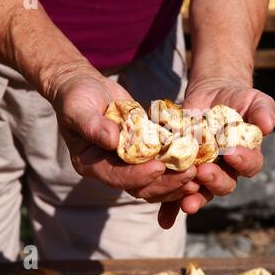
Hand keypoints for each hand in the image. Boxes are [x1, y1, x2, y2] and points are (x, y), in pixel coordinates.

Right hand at [45, 69, 197, 227]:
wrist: (87, 87)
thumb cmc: (77, 96)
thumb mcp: (79, 108)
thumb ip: (92, 125)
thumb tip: (112, 140)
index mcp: (91, 164)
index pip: (116, 177)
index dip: (138, 176)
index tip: (158, 167)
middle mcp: (110, 169)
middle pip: (140, 187)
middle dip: (165, 183)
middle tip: (189, 175)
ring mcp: (127, 163)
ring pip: (154, 182)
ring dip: (176, 181)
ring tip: (197, 174)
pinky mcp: (142, 153)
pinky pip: (160, 165)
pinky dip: (177, 166)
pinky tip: (196, 161)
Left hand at [179, 77, 274, 214]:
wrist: (212, 93)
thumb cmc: (238, 99)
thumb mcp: (255, 101)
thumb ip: (263, 111)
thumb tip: (267, 125)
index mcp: (245, 156)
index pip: (250, 165)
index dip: (243, 162)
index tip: (232, 153)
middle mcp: (225, 169)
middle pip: (224, 184)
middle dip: (214, 181)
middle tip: (203, 172)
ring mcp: (202, 170)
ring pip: (200, 192)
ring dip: (193, 199)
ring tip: (186, 201)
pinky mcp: (181, 168)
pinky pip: (176, 191)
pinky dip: (170, 207)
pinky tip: (163, 218)